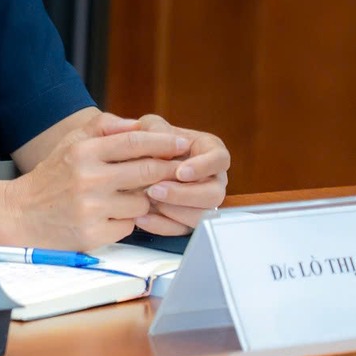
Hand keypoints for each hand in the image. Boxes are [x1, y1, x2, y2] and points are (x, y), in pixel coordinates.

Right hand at [2, 112, 191, 249]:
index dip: (164, 143)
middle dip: (168, 170)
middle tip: (180, 171)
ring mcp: (91, 208)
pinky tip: (108, 217)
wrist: (20, 214)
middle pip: (147, 171)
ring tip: (122, 198)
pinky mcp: (93, 233)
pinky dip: (125, 222)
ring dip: (141, 200)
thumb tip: (138, 123)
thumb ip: (103, 127)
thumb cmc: (51, 178)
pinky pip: (129, 226)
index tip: (182, 144)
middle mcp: (87, 178)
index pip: (135, 142)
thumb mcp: (70, 144)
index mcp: (83, 152)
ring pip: (142, 202)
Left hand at [104, 113, 229, 234]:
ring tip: (147, 202)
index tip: (181, 172)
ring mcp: (202, 202)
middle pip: (214, 194)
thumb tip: (161, 143)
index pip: (220, 160)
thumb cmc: (150, 140)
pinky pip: (181, 230)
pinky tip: (141, 218)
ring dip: (174, 212)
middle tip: (155, 190)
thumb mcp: (150, 126)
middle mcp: (213, 179)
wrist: (136, 162)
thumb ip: (155, 129)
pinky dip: (161, 225)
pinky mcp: (188, 220)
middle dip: (184, 194)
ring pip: (201, 216)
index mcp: (210, 152)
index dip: (203, 167)